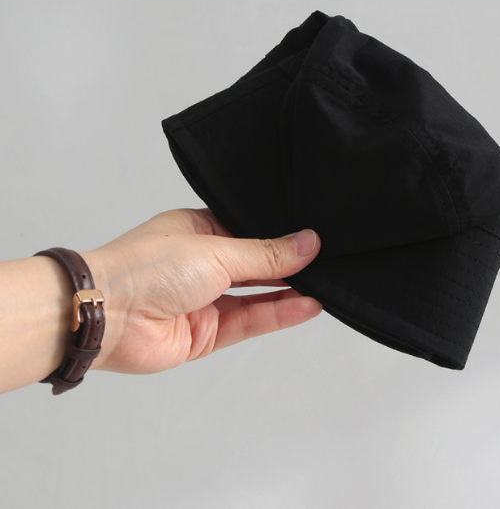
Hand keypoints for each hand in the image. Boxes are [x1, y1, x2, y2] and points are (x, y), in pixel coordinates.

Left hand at [82, 209, 321, 374]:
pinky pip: (249, 322)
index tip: (314, 235)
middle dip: (288, 264)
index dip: (280, 234)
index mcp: (198, 231)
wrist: (106, 315)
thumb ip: (265, 254)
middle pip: (255, 265)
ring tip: (325, 284)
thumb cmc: (146, 266)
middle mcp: (201, 265)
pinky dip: (278, 314)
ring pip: (256, 296)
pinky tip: (307, 305)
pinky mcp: (205, 334)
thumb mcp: (216, 250)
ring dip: (289, 291)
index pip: (249, 231)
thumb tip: (308, 242)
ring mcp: (204, 300)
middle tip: (327, 260)